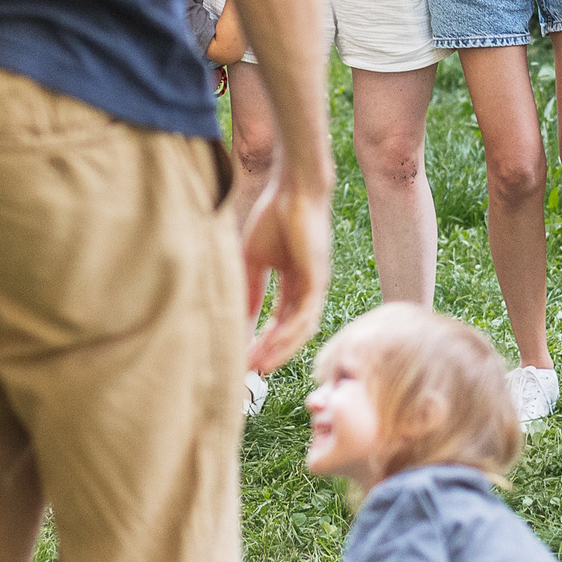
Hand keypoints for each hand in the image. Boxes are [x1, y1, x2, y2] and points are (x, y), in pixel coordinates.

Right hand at [242, 173, 333, 375]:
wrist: (292, 190)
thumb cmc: (273, 217)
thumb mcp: (254, 260)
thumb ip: (251, 289)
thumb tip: (243, 319)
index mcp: (294, 283)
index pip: (279, 320)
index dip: (263, 340)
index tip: (245, 356)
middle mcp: (308, 289)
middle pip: (291, 331)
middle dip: (270, 353)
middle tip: (249, 372)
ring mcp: (316, 286)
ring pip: (300, 330)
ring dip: (279, 350)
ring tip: (258, 367)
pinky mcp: (318, 281)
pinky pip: (304, 316)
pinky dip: (288, 335)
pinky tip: (270, 347)